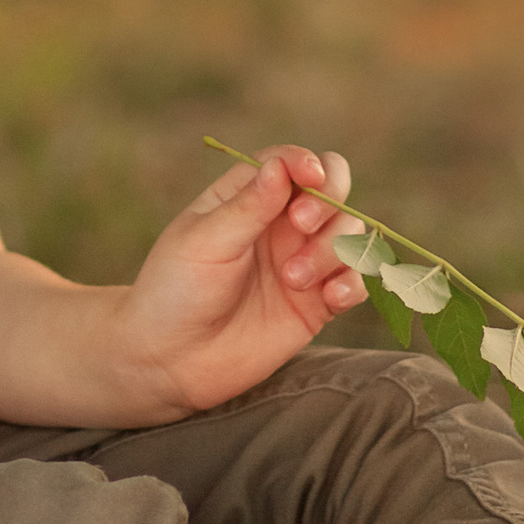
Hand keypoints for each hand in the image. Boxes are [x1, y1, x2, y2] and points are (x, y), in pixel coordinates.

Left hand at [114, 143, 359, 418]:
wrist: (170, 360)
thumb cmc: (175, 290)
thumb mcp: (205, 243)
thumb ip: (248, 207)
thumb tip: (280, 166)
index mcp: (247, 197)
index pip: (291, 163)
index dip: (308, 164)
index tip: (311, 178)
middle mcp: (280, 224)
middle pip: (332, 190)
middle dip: (329, 202)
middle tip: (302, 226)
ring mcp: (302, 262)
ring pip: (348, 235)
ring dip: (332, 250)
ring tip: (293, 279)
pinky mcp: (315, 303)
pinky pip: (353, 282)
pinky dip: (353, 284)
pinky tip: (331, 298)